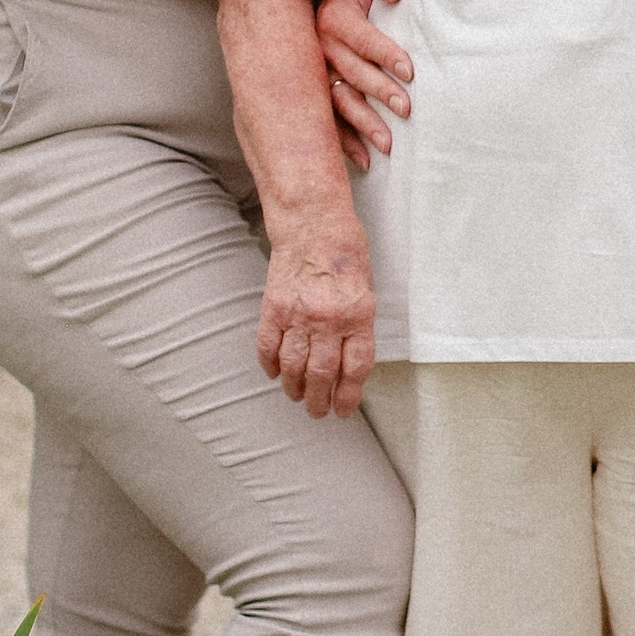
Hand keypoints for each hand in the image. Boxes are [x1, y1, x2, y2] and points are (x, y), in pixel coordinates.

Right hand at [256, 204, 376, 416]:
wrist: (313, 223)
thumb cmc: (345, 254)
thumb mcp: (366, 291)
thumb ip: (358, 327)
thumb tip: (350, 365)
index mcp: (359, 315)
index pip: (356, 369)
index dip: (349, 396)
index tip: (343, 409)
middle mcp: (329, 319)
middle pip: (323, 374)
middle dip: (320, 401)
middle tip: (317, 412)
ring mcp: (298, 314)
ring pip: (293, 366)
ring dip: (294, 388)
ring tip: (297, 397)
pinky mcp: (273, 308)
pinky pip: (268, 346)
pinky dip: (270, 365)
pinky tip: (274, 373)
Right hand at [315, 0, 410, 168]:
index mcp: (333, 16)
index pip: (361, 39)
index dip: (385, 54)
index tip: (410, 71)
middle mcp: (320, 46)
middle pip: (351, 74)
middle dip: (378, 92)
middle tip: (405, 109)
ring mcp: (316, 70)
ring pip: (338, 100)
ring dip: (362, 124)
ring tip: (387, 144)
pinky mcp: (317, 85)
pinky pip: (327, 116)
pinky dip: (342, 140)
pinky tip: (361, 159)